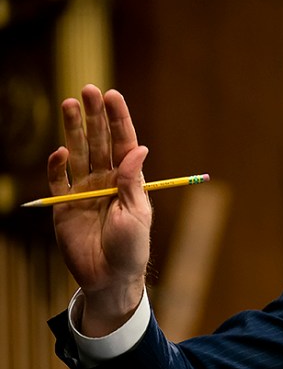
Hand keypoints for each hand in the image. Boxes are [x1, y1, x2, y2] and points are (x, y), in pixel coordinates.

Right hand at [47, 84, 151, 335]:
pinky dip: (57, 165)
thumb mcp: (137, 213)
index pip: (124, 142)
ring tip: (70, 103)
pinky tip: (60, 151)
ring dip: (73, 129)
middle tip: (89, 90)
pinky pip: (58, 180)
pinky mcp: (63, 205)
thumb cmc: (132, 247)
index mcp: (129, 179)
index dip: (118, 119)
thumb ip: (132, 182)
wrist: (109, 278)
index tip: (113, 95)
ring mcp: (83, 190)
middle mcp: (106, 179)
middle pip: (98, 141)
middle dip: (94, 116)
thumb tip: (139, 148)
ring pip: (77, 153)